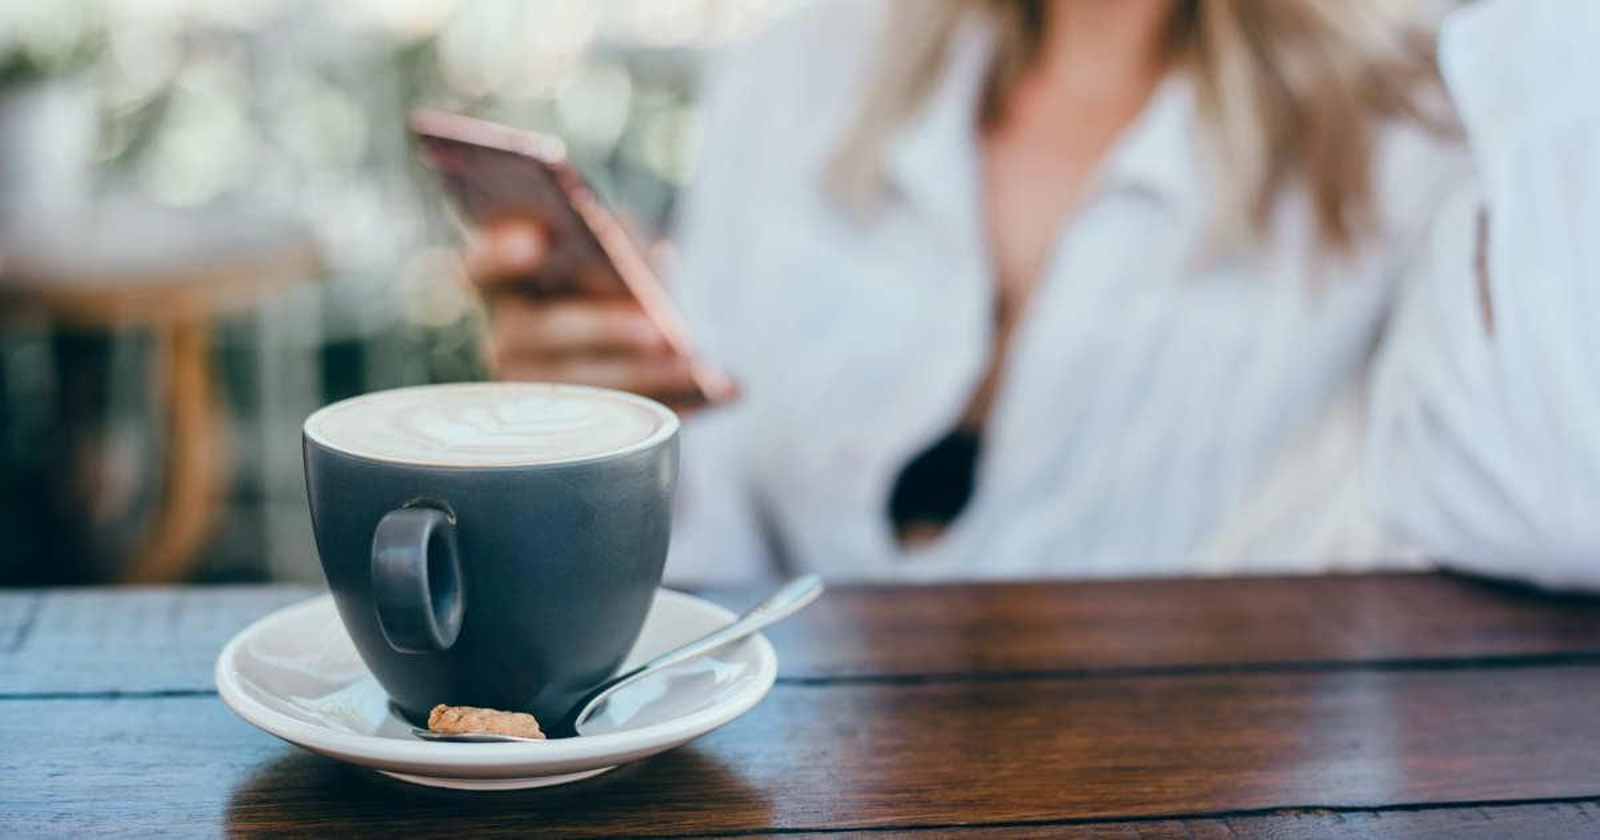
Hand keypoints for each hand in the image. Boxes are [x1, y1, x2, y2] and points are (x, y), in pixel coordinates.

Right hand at [466, 219, 703, 409]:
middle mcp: (507, 338)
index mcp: (506, 282)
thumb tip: (644, 272)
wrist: (646, 336)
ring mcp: (534, 392)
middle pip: (542, 333)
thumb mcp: (626, 247)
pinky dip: (678, 403)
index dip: (498, 252)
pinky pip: (625, 422)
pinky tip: (722, 391)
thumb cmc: (624, 277)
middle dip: (602, 329)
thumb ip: (625, 244)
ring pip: (582, 387)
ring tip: (693, 365)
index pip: (480, 266)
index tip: (534, 238)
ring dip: (643, 376)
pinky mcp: (578, 430)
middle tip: (656, 329)